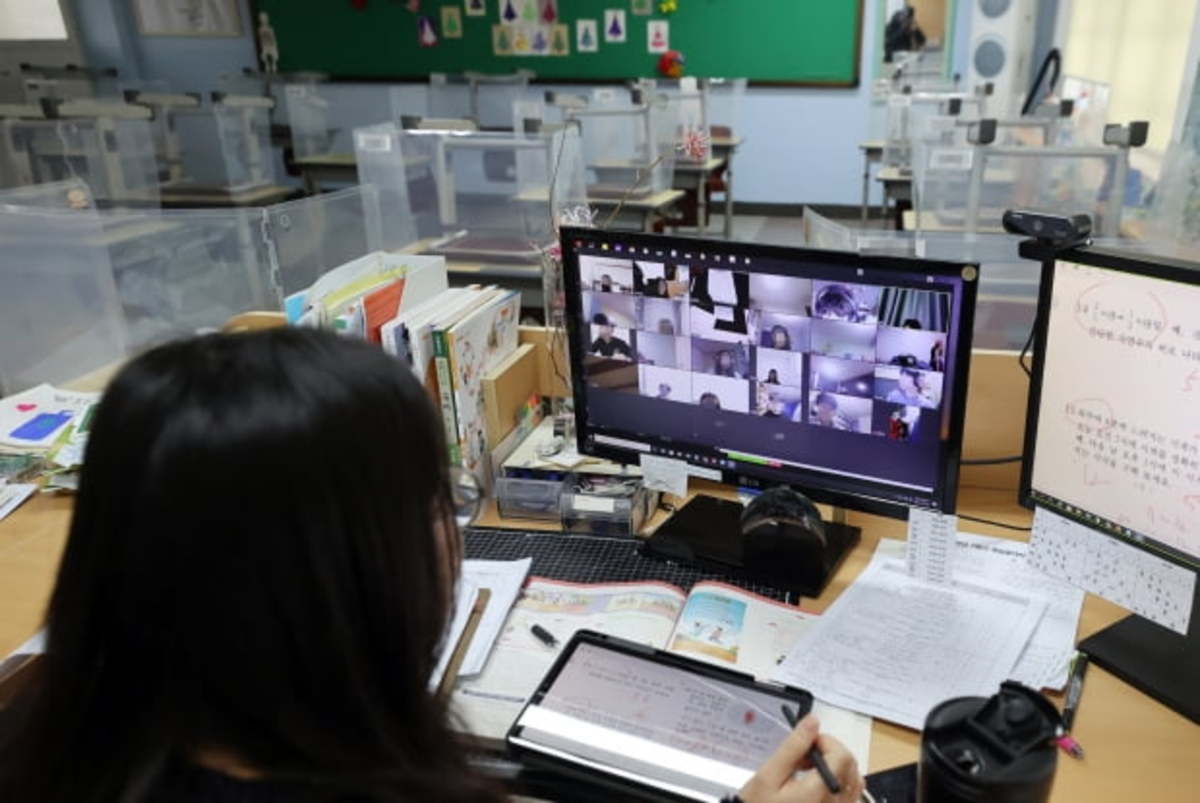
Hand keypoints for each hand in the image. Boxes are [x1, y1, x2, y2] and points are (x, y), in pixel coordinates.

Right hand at [737, 714, 863, 802]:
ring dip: (834, 765)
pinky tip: (815, 781)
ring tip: (806, 769)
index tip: (807, 739)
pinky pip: (849, 793)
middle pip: (850, 765)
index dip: (826, 741)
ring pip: (853, 778)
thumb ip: (793, 747)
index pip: (841, 756)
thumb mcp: (769, 775)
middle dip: (829, 751)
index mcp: (818, 793)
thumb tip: (813, 722)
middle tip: (802, 755)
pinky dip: (836, 779)